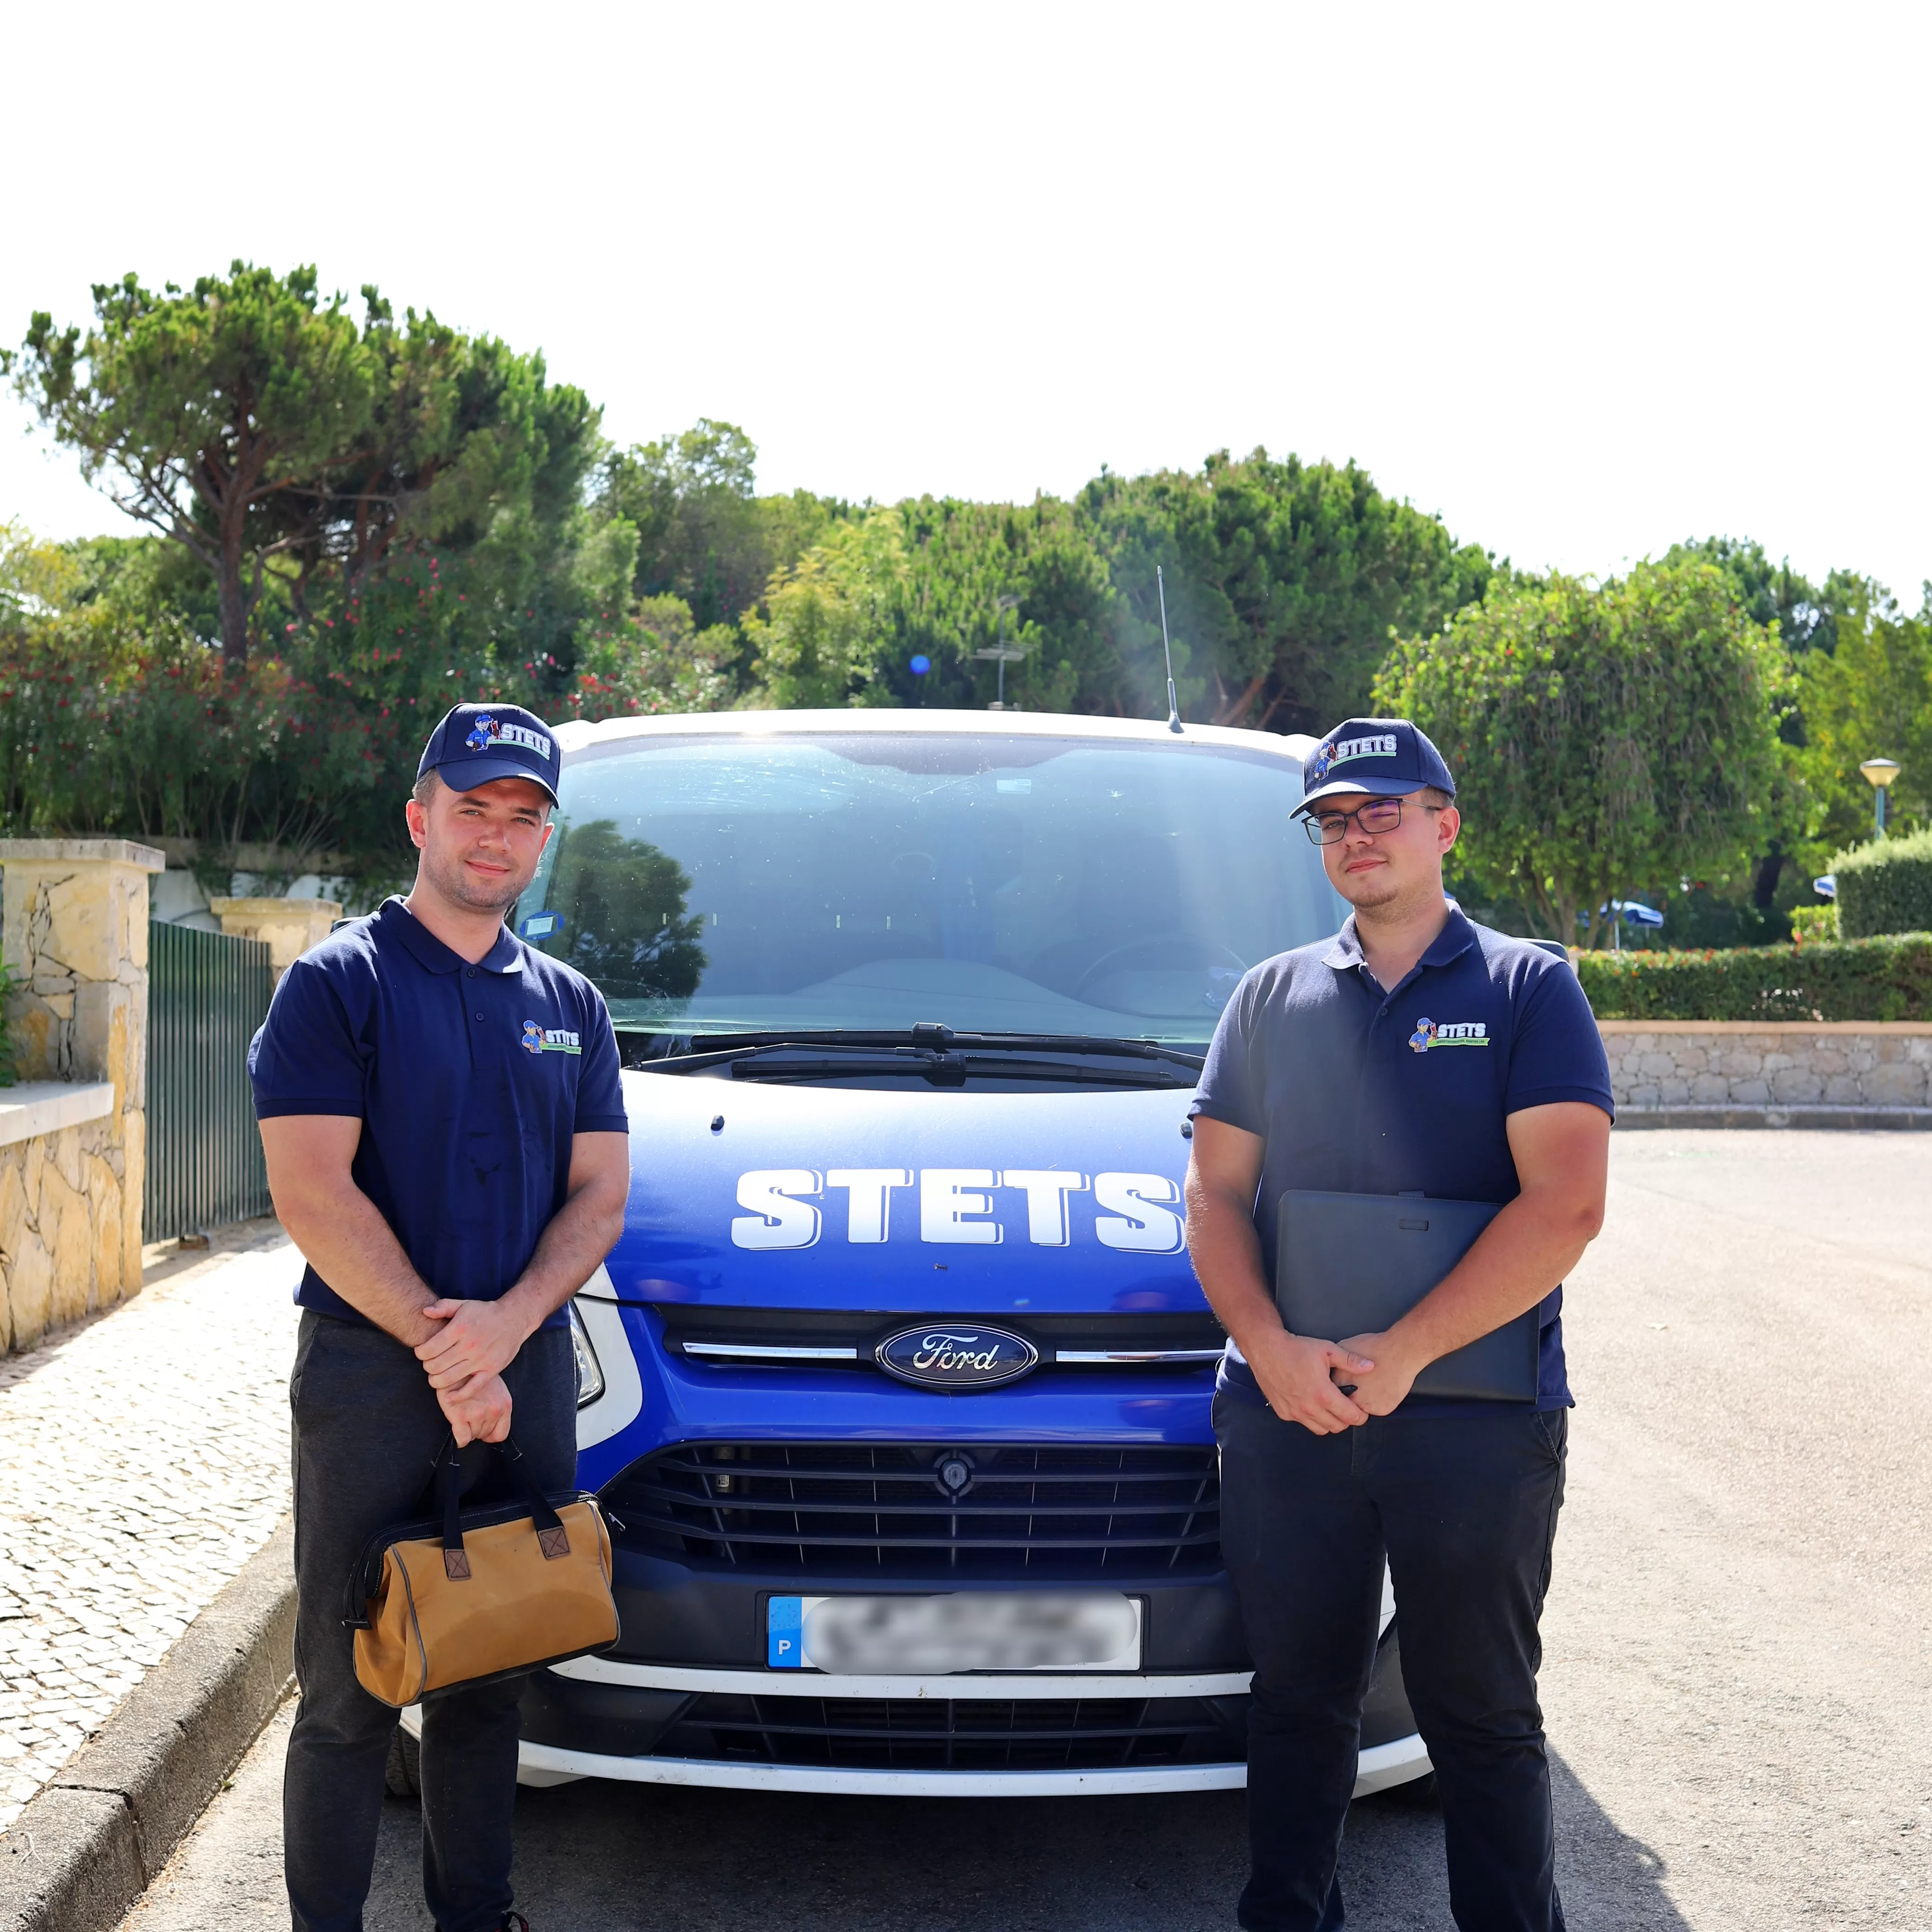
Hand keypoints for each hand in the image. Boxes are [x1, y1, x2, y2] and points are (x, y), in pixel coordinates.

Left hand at [416, 1298, 527, 1389]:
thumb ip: (443, 1306)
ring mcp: (480, 1359)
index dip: (420, 1353)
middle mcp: (469, 1345)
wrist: (514, 1318)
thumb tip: (424, 1311)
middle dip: (427, 1366)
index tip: (422, 1352)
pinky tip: (448, 1397)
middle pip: (435, 1366)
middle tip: (430, 1363)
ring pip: (448, 1379)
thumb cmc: (485, 1312)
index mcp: (459, 1328)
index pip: (428, 1349)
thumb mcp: (463, 1305)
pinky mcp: (491, 1370)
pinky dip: (457, 1397)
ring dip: (435, 1381)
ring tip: (436, 1375)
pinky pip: (471, 1388)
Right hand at [438, 1371, 512, 1445]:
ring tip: (462, 1416)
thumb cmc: (474, 1375)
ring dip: (467, 1430)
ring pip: (472, 1436)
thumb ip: (496, 1403)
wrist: (456, 1363)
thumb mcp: (495, 1386)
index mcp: (505, 1404)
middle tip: (469, 1417)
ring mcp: (478, 1413)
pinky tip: (456, 1429)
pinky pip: (462, 1438)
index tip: (482, 1430)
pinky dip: (459, 1439)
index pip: (500, 1434)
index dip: (490, 1434)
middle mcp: (494, 1410)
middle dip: (477, 1429)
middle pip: (484, 1435)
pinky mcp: (460, 1415)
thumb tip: (492, 1421)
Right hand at [1244, 1326, 1376, 1433]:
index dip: (1361, 1416)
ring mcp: (1295, 1412)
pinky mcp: (1284, 1412)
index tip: (1362, 1411)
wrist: (1265, 1349)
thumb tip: (1370, 1366)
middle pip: (1337, 1427)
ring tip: (1330, 1406)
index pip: (1350, 1417)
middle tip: (1347, 1407)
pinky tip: (1311, 1403)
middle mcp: (1309, 1408)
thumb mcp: (1327, 1350)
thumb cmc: (1296, 1348)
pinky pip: (1304, 1423)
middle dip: (1346, 1420)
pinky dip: (1311, 1418)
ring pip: (1321, 1429)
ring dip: (1329, 1421)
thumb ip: (1350, 1360)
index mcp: (1323, 1394)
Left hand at [1333, 1330, 1425, 1415]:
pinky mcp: (1381, 1410)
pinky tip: (1382, 1387)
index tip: (1344, 1382)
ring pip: (1361, 1407)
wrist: (1399, 1352)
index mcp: (1339, 1382)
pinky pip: (1377, 1409)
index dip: (1338, 1386)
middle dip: (1350, 1394)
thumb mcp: (1345, 1347)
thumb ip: (1335, 1362)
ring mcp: (1366, 1406)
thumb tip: (1329, 1368)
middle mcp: (1351, 1397)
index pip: (1331, 1391)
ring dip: (1364, 1399)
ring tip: (1373, 1383)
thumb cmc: (1375, 1347)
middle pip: (1346, 1401)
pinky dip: (1379, 1401)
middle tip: (1361, 1382)